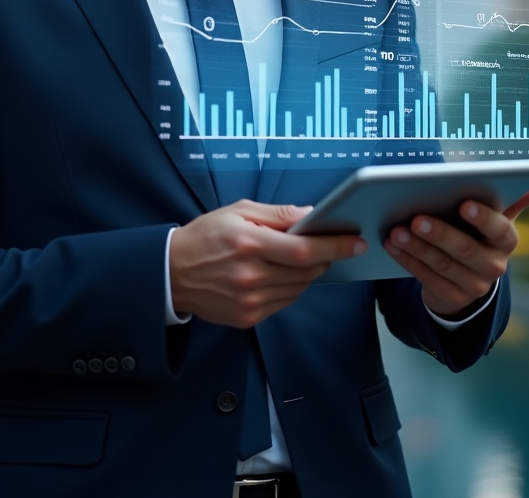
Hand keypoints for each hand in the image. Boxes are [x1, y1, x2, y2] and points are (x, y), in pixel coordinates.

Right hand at [169, 200, 365, 327]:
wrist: (172, 272)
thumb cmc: (206, 235)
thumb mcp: (238, 211)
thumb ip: (278, 214)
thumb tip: (311, 214)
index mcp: (249, 242)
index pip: (304, 249)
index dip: (335, 246)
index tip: (356, 241)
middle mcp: (250, 275)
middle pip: (307, 271)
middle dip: (326, 258)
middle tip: (332, 245)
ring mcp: (250, 300)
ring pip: (299, 288)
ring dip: (308, 273)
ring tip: (300, 258)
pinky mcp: (248, 317)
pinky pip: (284, 302)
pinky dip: (291, 287)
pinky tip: (281, 274)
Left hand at [383, 179, 528, 316]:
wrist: (470, 278)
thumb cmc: (479, 234)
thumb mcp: (496, 217)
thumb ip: (516, 198)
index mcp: (507, 240)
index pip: (500, 229)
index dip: (483, 218)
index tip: (464, 203)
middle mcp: (495, 266)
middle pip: (466, 250)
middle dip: (440, 234)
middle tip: (416, 218)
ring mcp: (474, 286)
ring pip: (443, 265)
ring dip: (417, 247)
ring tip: (396, 231)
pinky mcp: (453, 298)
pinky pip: (427, 279)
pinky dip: (407, 260)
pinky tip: (392, 245)